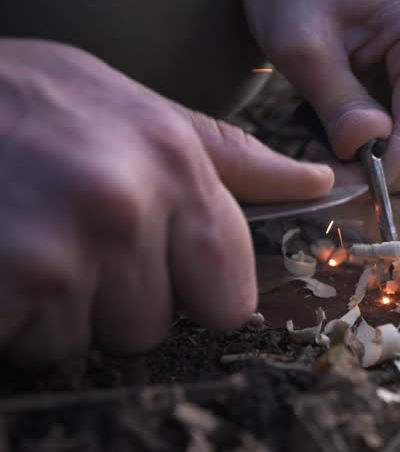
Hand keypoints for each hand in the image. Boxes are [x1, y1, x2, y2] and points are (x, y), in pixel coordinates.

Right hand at [0, 39, 333, 366]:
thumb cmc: (30, 103)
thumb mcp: (139, 110)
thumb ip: (232, 158)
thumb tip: (316, 184)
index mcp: (174, 163)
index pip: (229, 295)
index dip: (194, 293)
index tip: (163, 269)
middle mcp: (125, 207)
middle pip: (156, 324)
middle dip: (119, 298)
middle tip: (73, 238)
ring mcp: (59, 251)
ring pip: (89, 343)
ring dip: (60, 311)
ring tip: (30, 241)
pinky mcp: (7, 286)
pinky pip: (35, 348)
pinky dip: (15, 321)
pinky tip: (2, 263)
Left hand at [243, 0, 399, 190]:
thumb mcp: (300, 41)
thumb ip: (335, 100)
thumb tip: (361, 154)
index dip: (382, 175)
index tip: (333, 186)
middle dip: (385, 176)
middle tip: (328, 176)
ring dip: (382, 168)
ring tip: (328, 154)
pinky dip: (381, 154)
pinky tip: (340, 143)